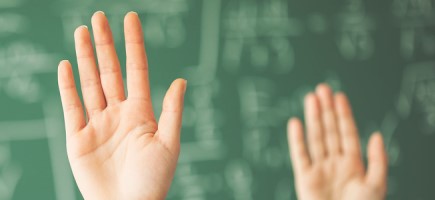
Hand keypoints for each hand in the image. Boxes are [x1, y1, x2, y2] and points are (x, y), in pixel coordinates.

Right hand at [58, 11, 185, 199]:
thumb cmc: (153, 180)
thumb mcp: (168, 143)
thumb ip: (172, 111)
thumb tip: (181, 80)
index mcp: (141, 112)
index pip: (137, 69)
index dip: (133, 44)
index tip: (130, 19)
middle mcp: (118, 113)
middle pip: (110, 71)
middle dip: (104, 44)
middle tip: (98, 18)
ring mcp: (97, 123)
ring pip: (90, 83)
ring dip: (84, 57)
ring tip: (81, 31)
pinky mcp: (77, 137)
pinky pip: (71, 106)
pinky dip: (67, 86)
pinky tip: (66, 65)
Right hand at [287, 84, 386, 199]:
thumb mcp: (376, 185)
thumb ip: (377, 159)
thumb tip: (375, 134)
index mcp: (353, 164)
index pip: (347, 133)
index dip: (343, 114)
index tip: (339, 96)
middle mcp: (335, 163)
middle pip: (329, 131)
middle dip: (326, 110)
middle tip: (322, 88)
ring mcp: (319, 169)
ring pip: (315, 138)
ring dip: (313, 118)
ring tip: (311, 98)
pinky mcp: (304, 177)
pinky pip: (299, 154)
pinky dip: (296, 139)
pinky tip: (295, 123)